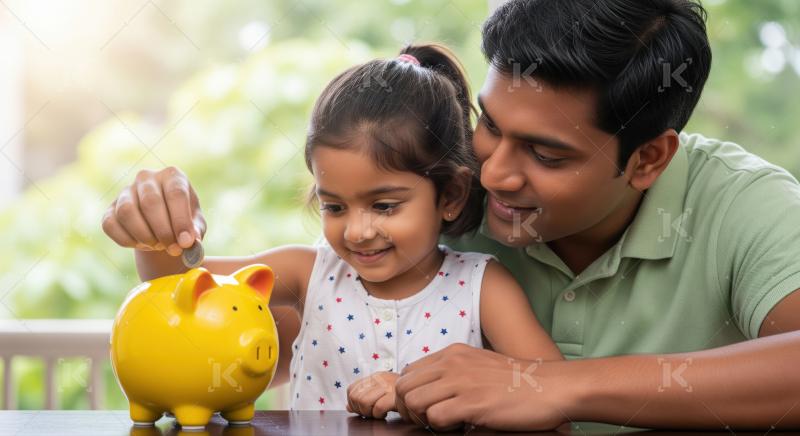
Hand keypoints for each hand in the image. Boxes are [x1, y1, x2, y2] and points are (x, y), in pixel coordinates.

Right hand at [101, 167, 205, 255]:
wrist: (162, 225)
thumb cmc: (183, 221)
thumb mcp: (196, 224)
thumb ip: (195, 230)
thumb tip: (189, 240)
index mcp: (172, 176)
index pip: (176, 193)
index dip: (181, 220)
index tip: (186, 243)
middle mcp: (147, 178)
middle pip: (150, 202)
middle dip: (163, 231)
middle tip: (172, 249)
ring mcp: (126, 192)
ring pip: (127, 212)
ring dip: (144, 235)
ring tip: (157, 245)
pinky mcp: (111, 209)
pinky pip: (111, 225)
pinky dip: (127, 240)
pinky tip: (141, 244)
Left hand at [346, 371, 399, 418]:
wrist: (422, 390)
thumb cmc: (401, 394)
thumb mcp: (381, 391)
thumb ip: (364, 395)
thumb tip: (348, 407)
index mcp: (375, 376)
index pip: (351, 389)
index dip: (352, 403)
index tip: (361, 409)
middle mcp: (380, 379)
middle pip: (356, 397)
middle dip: (360, 410)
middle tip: (372, 412)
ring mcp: (388, 386)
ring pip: (364, 402)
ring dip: (369, 413)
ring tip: (379, 412)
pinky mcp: (395, 395)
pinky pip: (378, 407)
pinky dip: (379, 414)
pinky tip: (385, 413)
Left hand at [394, 343, 579, 430]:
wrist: (551, 387)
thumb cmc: (518, 382)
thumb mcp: (479, 365)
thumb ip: (454, 371)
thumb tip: (431, 389)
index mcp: (453, 353)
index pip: (408, 372)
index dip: (410, 393)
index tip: (423, 407)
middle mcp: (452, 363)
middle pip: (403, 387)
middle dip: (408, 408)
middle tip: (426, 420)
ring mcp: (461, 381)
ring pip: (413, 401)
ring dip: (422, 418)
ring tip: (443, 423)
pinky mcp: (472, 403)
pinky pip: (435, 417)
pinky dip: (441, 427)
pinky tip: (459, 426)